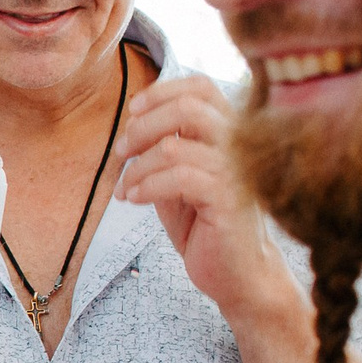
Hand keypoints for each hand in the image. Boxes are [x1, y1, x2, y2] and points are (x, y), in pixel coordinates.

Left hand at [113, 75, 291, 319]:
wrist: (237, 275)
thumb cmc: (206, 226)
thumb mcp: (177, 181)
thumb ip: (164, 150)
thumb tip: (134, 125)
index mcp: (229, 133)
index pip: (202, 87)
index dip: (162, 91)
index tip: (133, 112)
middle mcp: (240, 145)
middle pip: (187, 107)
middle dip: (142, 127)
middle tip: (121, 153)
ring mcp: (238, 171)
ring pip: (175, 147)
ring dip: (138, 167)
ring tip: (126, 188)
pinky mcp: (231, 199)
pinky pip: (179, 177)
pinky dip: (147, 185)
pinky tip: (135, 199)